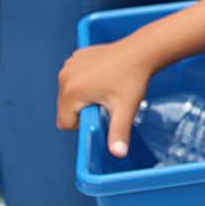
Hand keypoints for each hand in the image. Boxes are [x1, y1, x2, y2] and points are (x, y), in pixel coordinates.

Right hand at [56, 40, 159, 157]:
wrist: (140, 51)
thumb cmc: (132, 80)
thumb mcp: (125, 110)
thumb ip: (118, 133)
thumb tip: (118, 153)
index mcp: (72, 92)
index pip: (64, 123)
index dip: (82, 124)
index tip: (100, 111)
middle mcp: (65, 77)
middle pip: (64, 109)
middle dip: (82, 110)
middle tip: (105, 100)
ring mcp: (69, 65)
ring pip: (68, 95)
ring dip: (83, 97)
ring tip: (105, 88)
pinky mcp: (75, 58)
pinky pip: (73, 79)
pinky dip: (84, 82)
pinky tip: (103, 76)